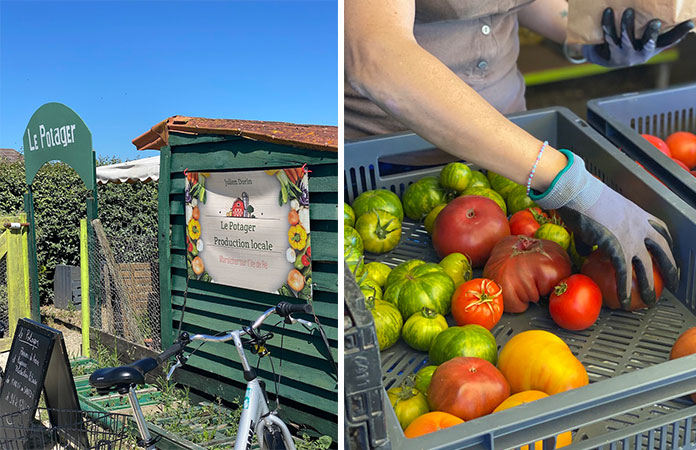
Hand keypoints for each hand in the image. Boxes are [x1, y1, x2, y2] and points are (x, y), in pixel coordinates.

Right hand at [531, 150, 678, 308]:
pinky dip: (626, 289)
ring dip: (650, 286)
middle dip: (670, 267)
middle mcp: (640, 226)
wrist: (577, 192)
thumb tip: (584, 250)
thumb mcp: (595, 215)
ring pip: (647, 267)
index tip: (666, 253)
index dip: (665, 244)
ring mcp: (631, 238)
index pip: (660, 230)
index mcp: (637, 214)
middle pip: (663, 250)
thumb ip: (593, 235)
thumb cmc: (582, 198)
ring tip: (650, 301)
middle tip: (673, 281)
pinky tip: (626, 300)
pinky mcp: (618, 248)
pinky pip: (625, 273)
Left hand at [581, 8, 693, 66]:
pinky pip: (608, 37)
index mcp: (652, 48)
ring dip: (627, 25)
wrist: (604, 56)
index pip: (669, 40)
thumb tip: (674, 9)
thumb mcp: (643, 36)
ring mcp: (625, 55)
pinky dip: (608, 24)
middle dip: (652, 33)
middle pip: (648, 44)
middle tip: (655, 22)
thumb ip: (656, 28)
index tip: (690, 23)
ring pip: (626, 40)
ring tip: (628, 11)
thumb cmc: (629, 41)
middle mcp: (640, 54)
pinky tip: (608, 11)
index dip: (680, 32)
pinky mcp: (610, 54)